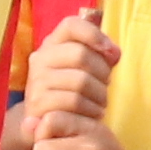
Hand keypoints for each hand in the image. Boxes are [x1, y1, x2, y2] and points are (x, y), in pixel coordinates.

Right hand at [23, 10, 119, 136]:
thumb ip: (101, 55)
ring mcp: (37, 81)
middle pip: (80, 54)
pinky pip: (74, 101)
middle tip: (106, 85)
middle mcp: (40, 59)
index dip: (94, 34)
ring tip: (101, 103)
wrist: (45, 124)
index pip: (71, 25)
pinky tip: (94, 114)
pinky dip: (91, 109)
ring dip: (100, 95)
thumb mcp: (85, 69)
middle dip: (102, 72)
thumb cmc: (71, 92)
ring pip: (80, 81)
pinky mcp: (38, 104)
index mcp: (52, 44)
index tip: (112, 53)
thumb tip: (113, 52)